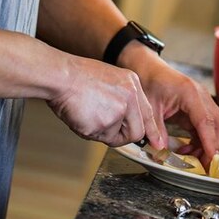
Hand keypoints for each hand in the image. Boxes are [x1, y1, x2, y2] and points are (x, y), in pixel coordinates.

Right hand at [47, 56, 162, 146]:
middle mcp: (130, 97)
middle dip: (121, 136)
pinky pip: (98, 138)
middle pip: (135, 132)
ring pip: (114, 137)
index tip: (157, 143)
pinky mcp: (103, 123)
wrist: (61, 76)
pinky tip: (82, 115)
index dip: (152, 131)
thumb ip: (123, 98)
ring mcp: (117, 111)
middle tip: (105, 127)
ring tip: (88, 113)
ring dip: (101, 132)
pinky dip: (88, 131)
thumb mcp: (111, 79)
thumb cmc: (79, 76)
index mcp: (132, 84)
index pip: (147, 113)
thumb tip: (128, 120)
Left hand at [119, 44, 218, 166]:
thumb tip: (161, 150)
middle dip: (214, 146)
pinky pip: (207, 127)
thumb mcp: (150, 107)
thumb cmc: (150, 82)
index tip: (211, 159)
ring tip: (191, 157)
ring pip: (217, 126)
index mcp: (190, 93)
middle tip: (204, 165)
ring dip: (208, 144)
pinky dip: (201, 140)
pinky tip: (188, 148)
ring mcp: (202, 102)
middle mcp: (201, 96)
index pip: (205, 121)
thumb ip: (156, 129)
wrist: (149, 69)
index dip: (210, 141)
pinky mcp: (199, 108)